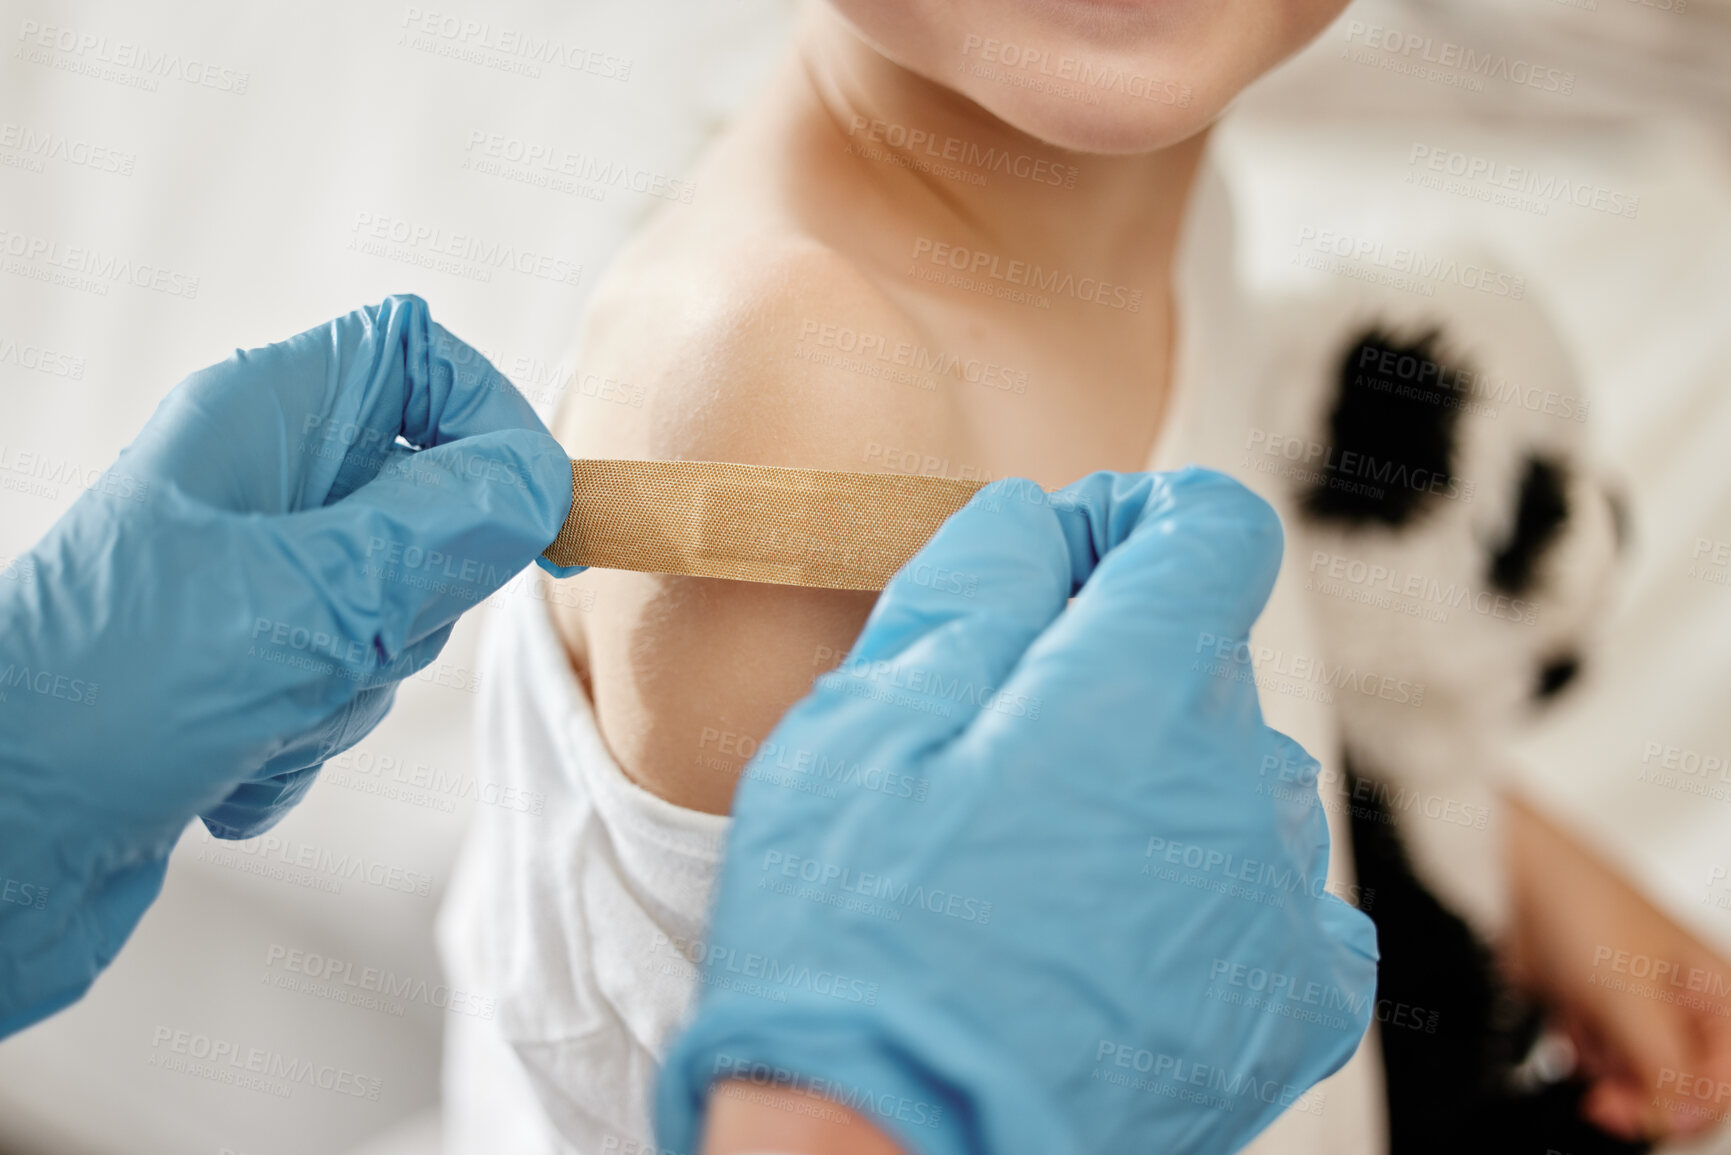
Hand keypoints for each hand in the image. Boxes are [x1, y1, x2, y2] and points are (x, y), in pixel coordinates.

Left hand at [0, 295, 571, 1036]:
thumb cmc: (106, 699)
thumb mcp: (305, 599)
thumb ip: (440, 530)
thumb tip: (538, 482)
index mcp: (259, 420)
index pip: (420, 359)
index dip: (494, 424)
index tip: (537, 521)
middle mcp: (253, 489)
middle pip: (427, 501)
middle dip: (418, 595)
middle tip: (345, 638)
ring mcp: (244, 585)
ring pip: (390, 610)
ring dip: (354, 684)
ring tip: (262, 713)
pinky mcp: (235, 675)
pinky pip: (337, 689)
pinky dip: (303, 740)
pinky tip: (226, 768)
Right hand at [656, 469, 1378, 1154]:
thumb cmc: (855, 947)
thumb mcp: (859, 729)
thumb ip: (970, 591)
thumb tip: (1038, 523)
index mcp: (1135, 696)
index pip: (1210, 532)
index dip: (1136, 519)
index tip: (1072, 556)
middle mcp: (1240, 785)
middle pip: (1206, 657)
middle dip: (1111, 663)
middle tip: (995, 743)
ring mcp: (1277, 902)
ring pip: (1234, 772)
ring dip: (1156, 775)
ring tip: (1042, 861)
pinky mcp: (1290, 1002)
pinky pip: (1275, 889)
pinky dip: (1208, 884)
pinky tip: (1116, 929)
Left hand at [1504, 793, 1730, 1140]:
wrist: (1511, 874)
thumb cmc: (1581, 903)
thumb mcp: (1629, 996)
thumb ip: (1662, 1063)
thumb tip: (1679, 1116)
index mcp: (1721, 992)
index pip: (1721, 1085)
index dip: (1681, 1109)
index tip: (1635, 1109)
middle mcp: (1687, 1004)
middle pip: (1677, 1088)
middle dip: (1637, 1091)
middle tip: (1603, 1093)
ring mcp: (1641, 1007)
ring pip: (1635, 1078)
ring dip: (1606, 1067)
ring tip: (1587, 1031)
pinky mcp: (1598, 1010)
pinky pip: (1600, 1059)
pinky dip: (1582, 1051)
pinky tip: (1569, 1021)